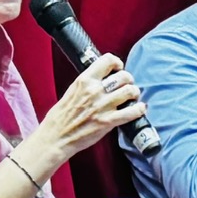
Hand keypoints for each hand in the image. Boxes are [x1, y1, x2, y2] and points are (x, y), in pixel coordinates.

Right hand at [25, 52, 145, 171]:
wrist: (56, 137)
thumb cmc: (61, 116)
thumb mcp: (72, 90)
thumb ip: (87, 83)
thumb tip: (101, 79)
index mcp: (84, 80)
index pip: (108, 60)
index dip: (117, 63)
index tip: (118, 68)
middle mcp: (95, 90)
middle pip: (123, 76)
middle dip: (129, 80)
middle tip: (127, 85)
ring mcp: (103, 106)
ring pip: (130, 91)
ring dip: (134, 93)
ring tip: (132, 96)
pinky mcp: (108, 121)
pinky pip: (132, 112)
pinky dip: (139, 109)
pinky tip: (140, 108)